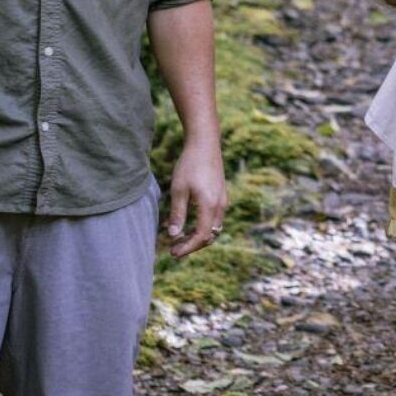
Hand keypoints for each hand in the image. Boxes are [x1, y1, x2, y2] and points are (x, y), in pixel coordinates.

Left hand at [164, 139, 227, 258]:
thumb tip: (173, 236)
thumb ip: (177, 214)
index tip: (172, 253)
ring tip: (179, 238)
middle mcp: (220, 205)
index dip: (187, 248)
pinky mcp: (221, 194)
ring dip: (198, 236)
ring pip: (213, 228)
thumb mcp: (178, 189)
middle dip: (192, 245)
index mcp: (209, 205)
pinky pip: (215, 218)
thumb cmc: (189, 164)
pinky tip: (188, 223)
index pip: (201, 236)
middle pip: (209, 236)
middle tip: (174, 248)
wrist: (205, 142)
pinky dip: (203, 226)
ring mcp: (223, 200)